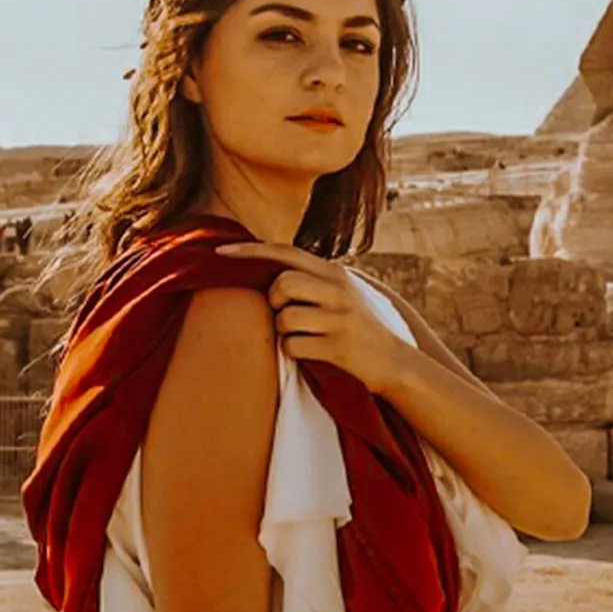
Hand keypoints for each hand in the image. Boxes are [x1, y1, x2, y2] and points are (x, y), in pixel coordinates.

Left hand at [216, 241, 406, 393]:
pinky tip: (311, 352)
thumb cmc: (355, 326)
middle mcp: (338, 290)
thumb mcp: (339, 292)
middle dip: (273, 302)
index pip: (285, 251)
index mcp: (334, 272)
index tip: (218, 251)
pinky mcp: (338, 347)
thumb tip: (262, 266)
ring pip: (284, 318)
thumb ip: (309, 277)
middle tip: (283, 312)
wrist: (393, 361)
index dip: (249, 251)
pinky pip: (292, 346)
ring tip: (304, 335)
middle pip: (282, 283)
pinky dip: (293, 351)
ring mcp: (340, 318)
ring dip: (284, 331)